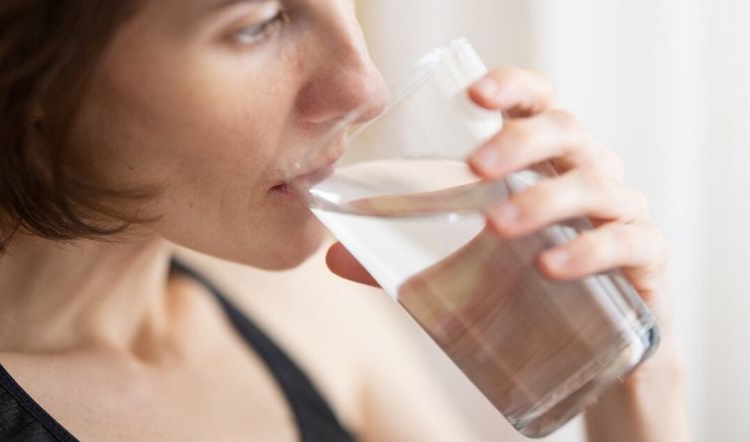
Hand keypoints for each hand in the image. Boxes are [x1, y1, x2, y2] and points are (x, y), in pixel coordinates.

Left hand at [329, 66, 670, 333]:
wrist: (593, 352)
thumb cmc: (524, 288)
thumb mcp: (463, 268)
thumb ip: (403, 258)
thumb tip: (333, 256)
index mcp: (543, 160)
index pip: (536, 103)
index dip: (512, 87)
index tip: (474, 95)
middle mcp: (587, 172)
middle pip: (566, 130)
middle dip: (520, 141)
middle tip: (476, 167)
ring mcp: (621, 212)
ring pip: (594, 182)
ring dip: (544, 199)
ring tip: (498, 227)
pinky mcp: (645, 258)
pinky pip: (628, 241)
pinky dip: (591, 250)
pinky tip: (551, 267)